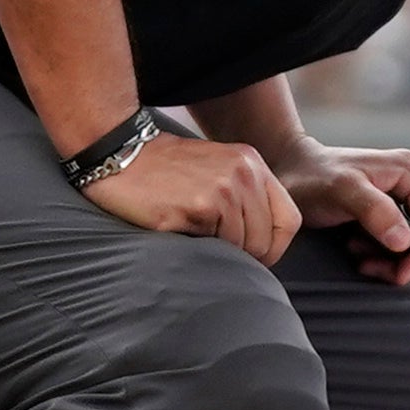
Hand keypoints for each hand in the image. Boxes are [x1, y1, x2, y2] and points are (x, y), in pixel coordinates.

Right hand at [82, 130, 299, 262]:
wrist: (119, 152)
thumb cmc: (165, 168)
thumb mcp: (217, 167)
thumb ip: (245, 194)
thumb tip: (263, 242)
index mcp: (252, 164)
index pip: (289, 219)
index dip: (275, 246)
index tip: (257, 257)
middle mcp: (243, 174)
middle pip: (264, 239)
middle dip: (245, 256)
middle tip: (217, 251)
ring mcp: (223, 190)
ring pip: (239, 246)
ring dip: (217, 249)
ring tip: (191, 230)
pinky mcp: (198, 206)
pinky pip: (211, 245)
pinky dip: (195, 245)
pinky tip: (176, 225)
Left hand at [271, 138, 409, 284]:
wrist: (284, 171)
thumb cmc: (309, 178)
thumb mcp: (341, 192)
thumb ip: (375, 212)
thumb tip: (405, 243)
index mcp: (409, 172)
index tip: (398, 275)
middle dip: (404, 259)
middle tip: (370, 270)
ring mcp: (399, 196)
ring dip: (388, 259)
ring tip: (357, 255)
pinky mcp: (385, 211)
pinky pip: (395, 242)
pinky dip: (378, 254)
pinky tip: (354, 249)